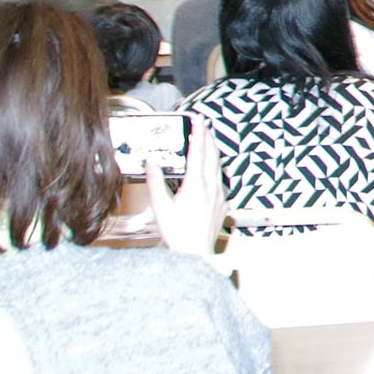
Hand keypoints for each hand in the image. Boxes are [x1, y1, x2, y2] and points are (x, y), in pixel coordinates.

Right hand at [146, 120, 225, 257]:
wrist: (195, 253)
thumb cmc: (178, 234)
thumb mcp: (161, 207)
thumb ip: (155, 182)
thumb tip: (151, 164)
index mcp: (195, 184)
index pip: (198, 151)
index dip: (198, 133)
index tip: (198, 120)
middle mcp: (211, 186)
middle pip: (212, 155)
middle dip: (208, 138)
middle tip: (203, 126)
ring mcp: (219, 195)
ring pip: (218, 166)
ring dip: (213, 151)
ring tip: (208, 143)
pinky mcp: (222, 203)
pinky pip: (221, 180)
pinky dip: (215, 168)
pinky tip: (211, 171)